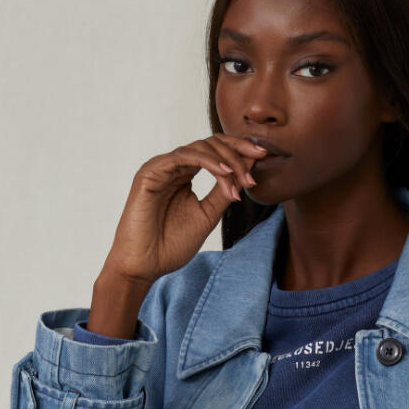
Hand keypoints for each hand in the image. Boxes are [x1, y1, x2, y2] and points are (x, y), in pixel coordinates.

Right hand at [102, 134, 269, 286]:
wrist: (144, 265)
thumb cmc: (170, 245)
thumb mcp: (207, 215)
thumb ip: (223, 192)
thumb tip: (248, 171)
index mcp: (185, 174)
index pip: (216, 152)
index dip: (240, 151)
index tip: (264, 158)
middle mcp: (173, 166)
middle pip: (211, 143)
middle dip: (238, 150)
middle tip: (260, 160)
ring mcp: (161, 167)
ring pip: (201, 147)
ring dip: (227, 160)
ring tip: (242, 178)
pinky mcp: (151, 171)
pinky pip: (184, 156)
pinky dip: (207, 162)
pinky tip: (224, 173)